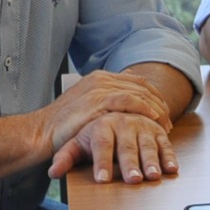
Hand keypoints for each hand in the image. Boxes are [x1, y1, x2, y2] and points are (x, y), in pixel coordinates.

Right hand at [36, 70, 171, 154]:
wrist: (40, 132)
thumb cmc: (63, 125)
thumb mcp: (86, 107)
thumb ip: (105, 100)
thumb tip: (127, 99)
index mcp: (99, 77)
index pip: (136, 81)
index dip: (154, 96)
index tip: (164, 111)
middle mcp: (101, 79)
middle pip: (141, 86)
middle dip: (159, 104)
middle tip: (169, 121)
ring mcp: (99, 88)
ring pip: (138, 93)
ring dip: (155, 109)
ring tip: (165, 124)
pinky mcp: (97, 101)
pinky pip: (128, 101)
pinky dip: (144, 109)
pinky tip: (153, 119)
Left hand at [49, 111, 176, 183]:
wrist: (115, 109)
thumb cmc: (95, 134)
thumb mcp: (77, 143)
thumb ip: (66, 158)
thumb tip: (53, 172)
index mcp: (101, 126)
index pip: (101, 145)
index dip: (102, 163)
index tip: (102, 180)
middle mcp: (123, 123)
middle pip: (126, 146)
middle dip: (130, 163)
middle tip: (133, 179)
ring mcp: (142, 126)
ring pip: (147, 144)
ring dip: (151, 160)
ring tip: (153, 176)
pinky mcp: (157, 130)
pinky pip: (165, 142)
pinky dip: (169, 155)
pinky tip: (171, 169)